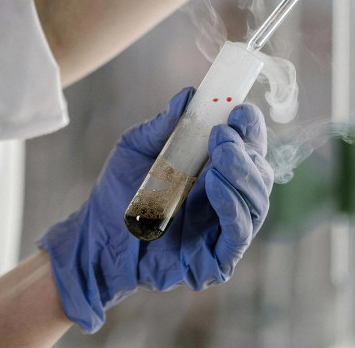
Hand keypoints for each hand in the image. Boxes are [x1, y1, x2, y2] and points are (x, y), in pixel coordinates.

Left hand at [37, 88, 272, 332]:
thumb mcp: (136, 147)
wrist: (96, 232)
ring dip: (242, 173)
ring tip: (220, 154)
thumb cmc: (119, 190)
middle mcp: (227, 196)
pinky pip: (239, 233)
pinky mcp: (217, 258)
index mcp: (215, 168)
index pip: (247, 146)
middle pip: (258, 171)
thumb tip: (188, 95)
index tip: (239, 109)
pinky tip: (214, 184)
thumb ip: (163, 125)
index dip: (250, 127)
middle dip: (246, 148)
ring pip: (256, 200)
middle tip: (222, 132)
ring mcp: (224, 229)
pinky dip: (232, 206)